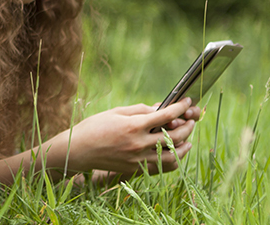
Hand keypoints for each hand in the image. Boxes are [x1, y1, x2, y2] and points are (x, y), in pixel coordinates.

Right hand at [41, 99, 199, 177]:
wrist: (78, 151)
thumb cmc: (94, 127)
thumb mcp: (116, 112)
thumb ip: (140, 110)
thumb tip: (160, 109)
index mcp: (133, 126)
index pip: (166, 116)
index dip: (181, 107)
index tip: (187, 102)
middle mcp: (138, 144)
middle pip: (174, 136)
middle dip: (187, 127)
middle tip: (191, 120)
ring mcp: (138, 159)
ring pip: (173, 157)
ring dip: (184, 147)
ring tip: (187, 139)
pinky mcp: (136, 169)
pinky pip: (161, 167)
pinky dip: (172, 160)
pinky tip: (174, 152)